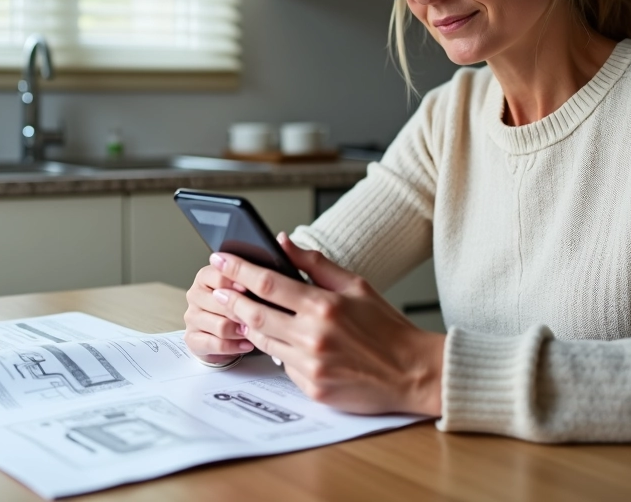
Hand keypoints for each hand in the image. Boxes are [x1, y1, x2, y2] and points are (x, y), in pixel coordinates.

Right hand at [183, 262, 255, 364]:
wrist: (222, 336)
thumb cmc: (238, 307)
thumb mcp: (245, 289)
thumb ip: (252, 276)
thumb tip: (273, 264)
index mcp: (206, 276)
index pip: (220, 274)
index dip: (240, 282)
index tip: (254, 289)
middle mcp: (195, 294)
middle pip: (221, 301)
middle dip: (243, 310)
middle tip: (260, 315)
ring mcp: (191, 317)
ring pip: (220, 325)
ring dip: (241, 331)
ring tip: (255, 331)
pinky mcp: (192, 339)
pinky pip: (216, 344)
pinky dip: (235, 346)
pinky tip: (247, 344)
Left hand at [208, 234, 443, 415]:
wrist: (413, 373)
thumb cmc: (387, 327)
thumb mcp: (356, 285)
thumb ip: (315, 263)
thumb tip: (283, 242)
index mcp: (324, 306)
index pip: (267, 283)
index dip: (239, 270)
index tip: (221, 259)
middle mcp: (314, 337)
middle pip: (255, 314)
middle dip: (231, 299)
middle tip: (218, 288)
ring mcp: (311, 366)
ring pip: (263, 341)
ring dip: (248, 326)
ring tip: (242, 312)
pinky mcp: (313, 389)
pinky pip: (283, 366)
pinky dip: (277, 350)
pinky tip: (280, 340)